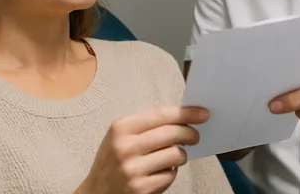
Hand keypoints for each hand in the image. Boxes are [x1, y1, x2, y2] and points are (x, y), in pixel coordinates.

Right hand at [79, 106, 208, 193]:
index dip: (186, 113)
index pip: (161, 114)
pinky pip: (170, 175)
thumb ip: (146, 126)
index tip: (202, 113)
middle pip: (172, 133)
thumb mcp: (120, 136)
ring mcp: (133, 169)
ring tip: (173, 157)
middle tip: (195, 137)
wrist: (96, 192)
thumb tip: (183, 117)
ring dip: (180, 155)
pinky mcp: (141, 188)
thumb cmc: (112, 161)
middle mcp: (125, 147)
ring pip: (175, 154)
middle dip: (190, 134)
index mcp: (121, 128)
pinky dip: (170, 173)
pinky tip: (160, 172)